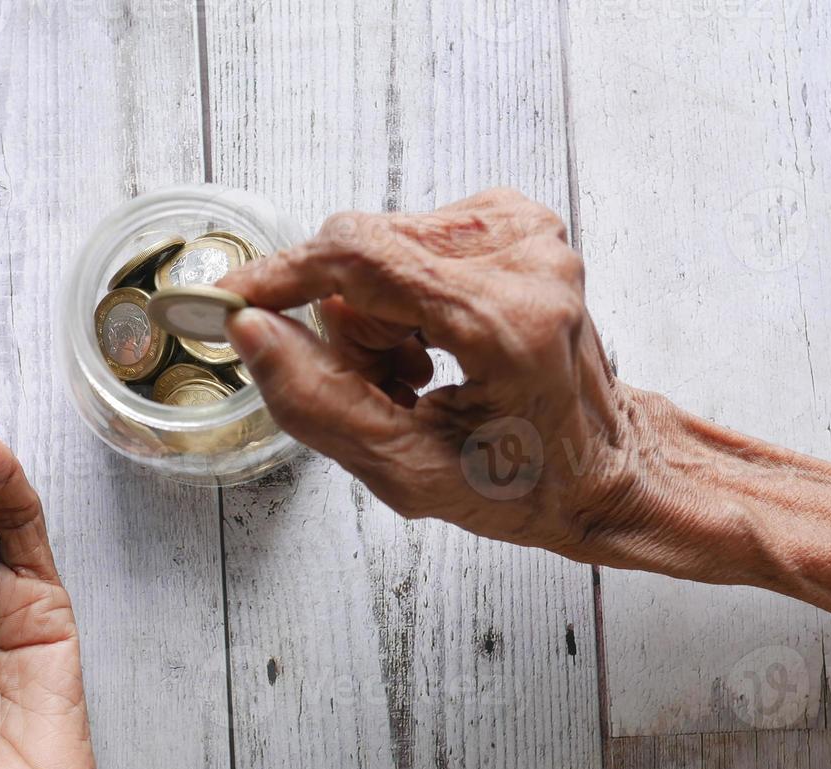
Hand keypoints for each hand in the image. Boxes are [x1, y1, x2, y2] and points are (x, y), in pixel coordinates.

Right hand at [219, 188, 657, 564]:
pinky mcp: (520, 222)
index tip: (228, 302)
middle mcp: (525, 258)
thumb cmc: (523, 484)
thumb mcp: (407, 473)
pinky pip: (412, 242)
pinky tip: (433, 347)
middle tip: (381, 386)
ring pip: (382, 245)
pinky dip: (403, 297)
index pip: (361, 259)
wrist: (602, 468)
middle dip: (345, 322)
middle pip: (363, 250)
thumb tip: (251, 331)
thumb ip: (318, 403)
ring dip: (374, 314)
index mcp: (506, 322)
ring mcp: (528, 232)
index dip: (280, 277)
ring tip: (415, 377)